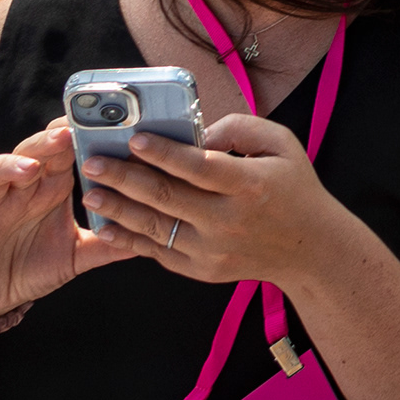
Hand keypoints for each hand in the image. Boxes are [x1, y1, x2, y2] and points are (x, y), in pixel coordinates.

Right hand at [0, 122, 132, 316]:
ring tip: (29, 169)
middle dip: (46, 141)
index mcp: (47, 189)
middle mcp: (17, 192)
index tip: (99, 122)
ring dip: (7, 166)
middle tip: (67, 133)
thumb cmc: (32, 266)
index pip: (61, 152)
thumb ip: (110, 242)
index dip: (76, 135)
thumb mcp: (77, 254)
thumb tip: (157, 233)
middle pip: (28, 152)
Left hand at [78, 110, 342, 288]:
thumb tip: (194, 133)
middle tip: (92, 163)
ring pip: (155, 227)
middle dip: (124, 178)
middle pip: (166, 197)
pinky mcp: (202, 270)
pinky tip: (108, 225)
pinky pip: (159, 252)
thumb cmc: (293, 187)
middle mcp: (227, 220)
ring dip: (118, 209)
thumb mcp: (282, 144)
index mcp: (249, 185)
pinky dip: (130, 239)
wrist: (308, 249)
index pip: (198, 167)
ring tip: (91, 194)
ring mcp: (212, 250)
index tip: (134, 138)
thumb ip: (239, 129)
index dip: (164, 152)